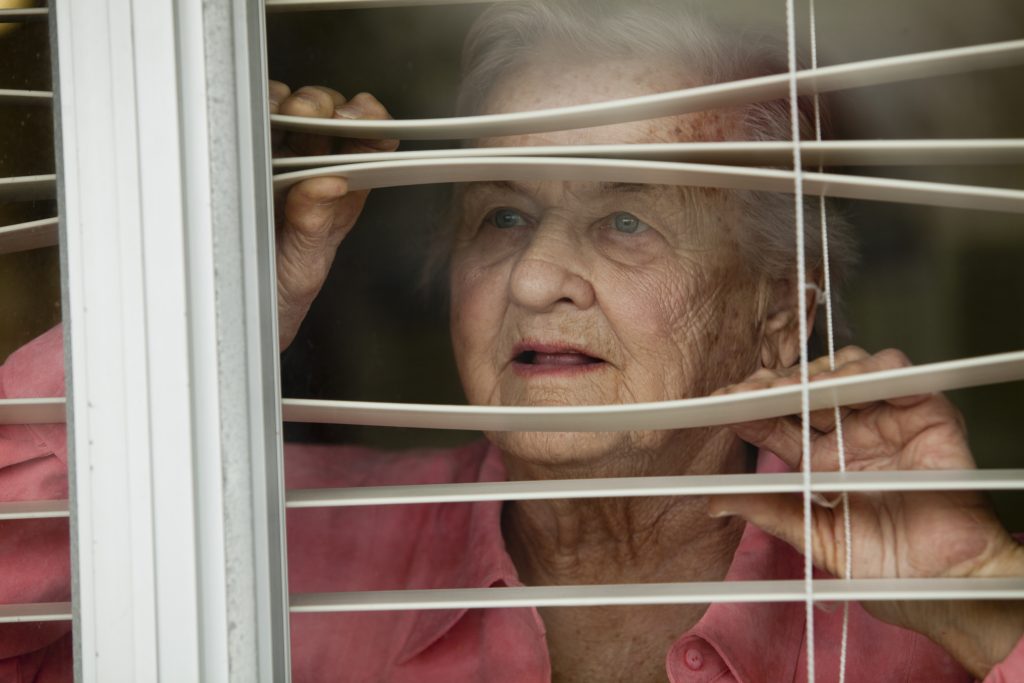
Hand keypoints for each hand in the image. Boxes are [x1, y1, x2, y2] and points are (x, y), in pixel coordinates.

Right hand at [269, 81, 397, 349]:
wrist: (236, 310)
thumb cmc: (279, 289)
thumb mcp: (304, 262)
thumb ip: (316, 222)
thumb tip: (328, 182)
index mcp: (343, 193)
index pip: (371, 142)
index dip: (371, 122)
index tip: (360, 116)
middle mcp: (315, 170)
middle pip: (329, 116)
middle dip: (324, 108)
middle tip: (312, 117)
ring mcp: (279, 160)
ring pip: (291, 109)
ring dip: (289, 104)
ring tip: (282, 117)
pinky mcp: (243, 157)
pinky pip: (252, 121)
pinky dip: (255, 112)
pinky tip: (254, 122)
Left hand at [709, 347, 1023, 676]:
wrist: (946, 586)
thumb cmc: (889, 567)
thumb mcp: (818, 537)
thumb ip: (771, 512)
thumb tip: (714, 502)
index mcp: (820, 458)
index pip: (777, 419)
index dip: (749, 408)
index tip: (719, 403)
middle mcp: (850, 432)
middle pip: (806, 387)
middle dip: (774, 383)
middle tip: (748, 390)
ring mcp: (887, 420)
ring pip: (849, 370)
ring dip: (815, 373)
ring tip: (788, 389)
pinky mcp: (926, 414)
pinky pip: (899, 376)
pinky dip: (871, 370)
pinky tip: (844, 380)